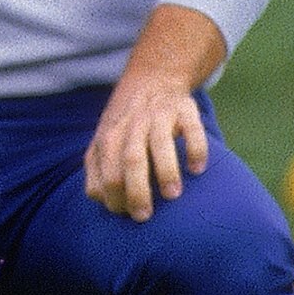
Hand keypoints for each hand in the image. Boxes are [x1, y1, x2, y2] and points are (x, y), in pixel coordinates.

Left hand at [86, 54, 211, 222]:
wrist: (154, 78)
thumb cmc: (127, 123)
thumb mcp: (104, 139)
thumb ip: (96, 169)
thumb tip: (101, 200)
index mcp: (110, 137)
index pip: (108, 174)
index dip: (115, 199)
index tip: (127, 215)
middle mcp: (133, 125)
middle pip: (131, 160)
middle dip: (137, 191)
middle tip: (145, 215)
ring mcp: (159, 115)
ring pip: (159, 143)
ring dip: (166, 171)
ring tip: (172, 195)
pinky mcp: (184, 108)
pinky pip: (192, 128)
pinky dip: (195, 149)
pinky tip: (197, 168)